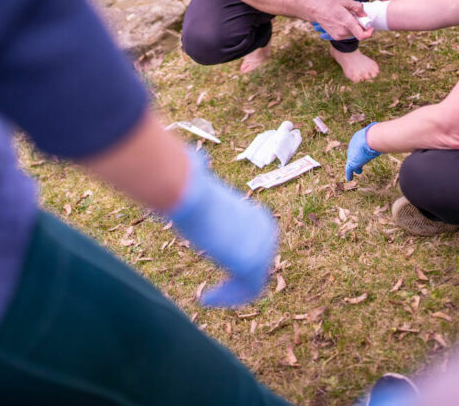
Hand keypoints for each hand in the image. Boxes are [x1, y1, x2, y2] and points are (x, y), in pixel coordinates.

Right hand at [168, 150, 277, 306]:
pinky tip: (206, 299)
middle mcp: (267, 232)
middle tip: (212, 294)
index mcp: (260, 218)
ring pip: (253, 284)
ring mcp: (263, 247)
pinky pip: (248, 291)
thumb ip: (207, 182)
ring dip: (230, 295)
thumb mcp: (203, 191)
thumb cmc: (191, 189)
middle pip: (257, 270)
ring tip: (208, 298)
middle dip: (235, 285)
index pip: (256, 252)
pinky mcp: (253, 262)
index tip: (217, 279)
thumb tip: (198, 159)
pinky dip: (228, 298)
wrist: (191, 194)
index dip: (238, 270)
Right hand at [307, 0, 372, 41]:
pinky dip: (349, 29)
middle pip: (359, 33)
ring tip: (348, 18)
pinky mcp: (336, 37)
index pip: (362, 35)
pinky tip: (343, 21)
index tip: (370, 27)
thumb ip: (357, 7)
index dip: (369, 33)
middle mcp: (343, 32)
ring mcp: (339, 36)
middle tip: (357, 17)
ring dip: (355, 28)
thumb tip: (364, 14)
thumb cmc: (330, 4)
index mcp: (347, 22)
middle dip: (361, 26)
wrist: (316, 11)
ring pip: (353, 34)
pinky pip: (347, 34)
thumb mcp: (345, 1)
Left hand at [345, 122, 381, 180]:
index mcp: (359, 136)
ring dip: (356, 166)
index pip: (360, 144)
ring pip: (353, 161)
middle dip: (358, 157)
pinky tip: (350, 178)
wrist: (371, 138)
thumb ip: (384, 137)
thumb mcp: (381, 135)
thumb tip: (392, 137)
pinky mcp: (352, 162)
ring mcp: (351, 153)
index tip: (365, 152)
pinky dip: (349, 174)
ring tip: (358, 171)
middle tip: (361, 162)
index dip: (363, 149)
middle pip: (355, 153)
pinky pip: (349, 169)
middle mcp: (353, 144)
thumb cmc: (378, 135)